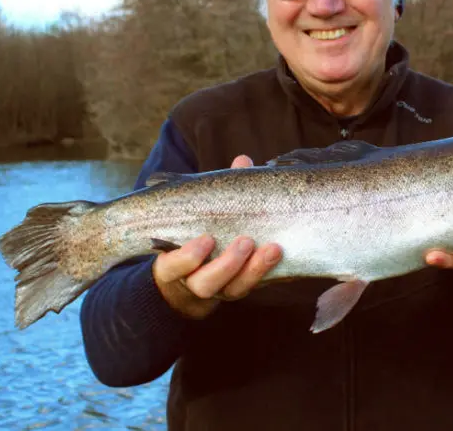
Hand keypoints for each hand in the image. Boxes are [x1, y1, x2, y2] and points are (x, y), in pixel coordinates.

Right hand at [151, 155, 282, 318]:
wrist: (202, 269)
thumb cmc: (200, 232)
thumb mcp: (203, 215)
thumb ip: (220, 190)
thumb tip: (243, 161)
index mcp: (175, 263)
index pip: (173, 266)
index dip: (187, 258)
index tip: (205, 239)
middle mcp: (194, 281)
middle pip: (205, 284)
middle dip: (226, 265)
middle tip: (245, 240)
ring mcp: (219, 290)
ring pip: (233, 290)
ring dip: (253, 271)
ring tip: (272, 249)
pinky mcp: (239, 290)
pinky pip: (252, 288)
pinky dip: (266, 274)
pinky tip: (279, 256)